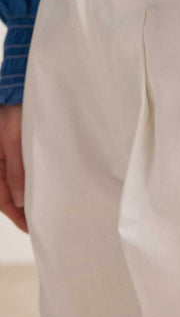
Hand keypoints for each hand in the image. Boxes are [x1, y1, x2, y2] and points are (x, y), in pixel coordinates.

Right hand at [0, 104, 28, 233]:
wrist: (16, 89)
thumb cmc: (13, 110)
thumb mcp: (15, 140)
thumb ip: (16, 170)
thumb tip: (19, 200)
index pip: (1, 199)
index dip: (15, 215)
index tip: (30, 227)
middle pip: (4, 194)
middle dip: (18, 211)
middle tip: (37, 225)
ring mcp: (3, 155)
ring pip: (8, 184)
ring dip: (20, 198)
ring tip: (38, 211)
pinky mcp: (10, 148)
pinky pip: (13, 171)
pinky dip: (21, 183)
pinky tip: (34, 188)